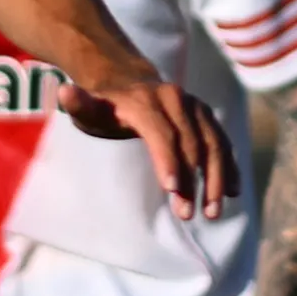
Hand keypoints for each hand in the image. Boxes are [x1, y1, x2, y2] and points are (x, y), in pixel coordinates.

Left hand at [52, 75, 238, 221]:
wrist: (129, 81)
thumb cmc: (104, 104)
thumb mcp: (88, 105)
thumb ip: (79, 104)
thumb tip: (65, 92)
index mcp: (146, 101)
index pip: (161, 133)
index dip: (167, 160)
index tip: (172, 189)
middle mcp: (176, 100)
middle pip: (190, 143)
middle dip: (191, 180)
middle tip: (188, 214)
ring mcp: (196, 107)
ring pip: (214, 143)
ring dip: (217, 178)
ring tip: (212, 212)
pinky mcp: (207, 116)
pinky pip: (223, 142)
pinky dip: (229, 167)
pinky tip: (231, 192)